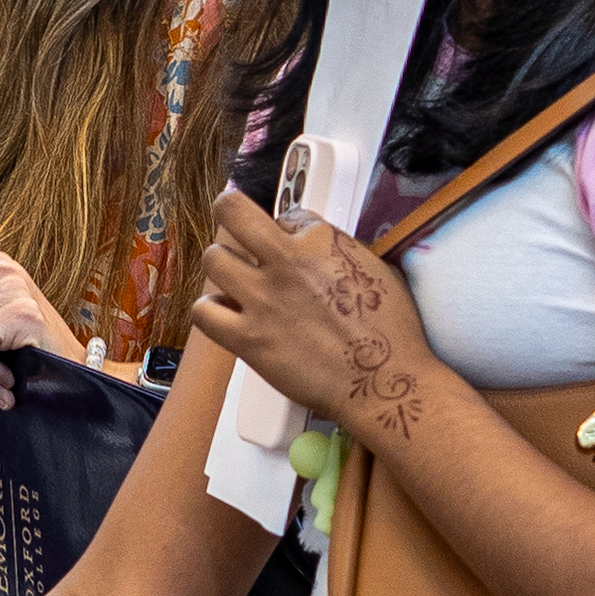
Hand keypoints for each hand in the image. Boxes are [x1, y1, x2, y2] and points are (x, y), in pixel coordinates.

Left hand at [189, 190, 446, 445]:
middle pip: (232, 213)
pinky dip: (210, 312)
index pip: (287, 215)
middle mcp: (285, 262)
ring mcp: (263, 300)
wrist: (382, 382)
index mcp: (321, 239)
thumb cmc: (390, 332)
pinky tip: (226, 317)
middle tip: (239, 235)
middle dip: (232, 216)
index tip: (294, 249)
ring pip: (213, 259)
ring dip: (223, 267)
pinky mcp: (248, 339)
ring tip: (237, 283)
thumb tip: (318, 248)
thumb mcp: (375, 268)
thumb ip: (339, 251)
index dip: (288, 232)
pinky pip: (204, 312)